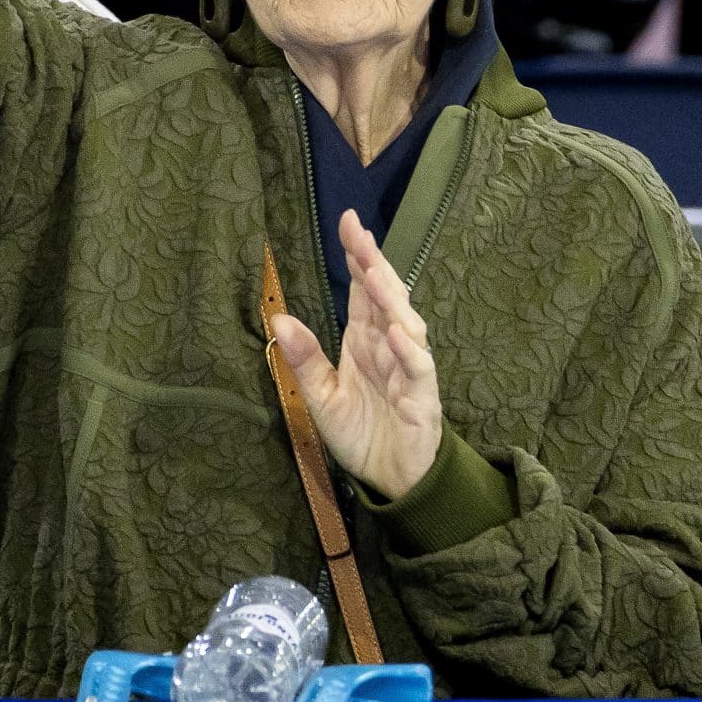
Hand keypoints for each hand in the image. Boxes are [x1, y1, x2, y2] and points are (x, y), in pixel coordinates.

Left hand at [267, 209, 443, 500]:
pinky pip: (419, 368)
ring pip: (405, 324)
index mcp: (364, 340)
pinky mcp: (422, 396)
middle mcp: (388, 346)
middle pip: (386, 296)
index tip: (347, 222)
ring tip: (375, 272)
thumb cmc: (360, 434)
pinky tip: (395, 333)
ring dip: (391, 299)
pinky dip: (408, 351)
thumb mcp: (321, 397)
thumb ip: (305, 359)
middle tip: (360, 234)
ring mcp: (409, 368)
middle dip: (375, 264)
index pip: (363, 289)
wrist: (390, 479)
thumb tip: (278, 319)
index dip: (358, 256)